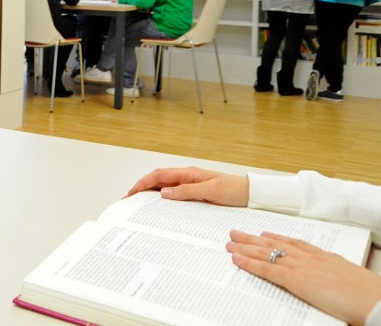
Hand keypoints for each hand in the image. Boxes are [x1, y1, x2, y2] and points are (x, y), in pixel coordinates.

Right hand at [126, 166, 247, 206]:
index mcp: (188, 174)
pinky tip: (160, 207)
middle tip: (129, 200)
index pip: (159, 175)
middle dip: (142, 188)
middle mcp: (187, 177)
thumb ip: (186, 191)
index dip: (142, 183)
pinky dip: (163, 199)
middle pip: (158, 180)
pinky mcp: (195, 193)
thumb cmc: (234, 190)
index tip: (131, 193)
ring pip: (165, 187)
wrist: (250, 194)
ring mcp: (190, 185)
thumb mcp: (210, 190)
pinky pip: (175, 195)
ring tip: (140, 205)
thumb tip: (163, 192)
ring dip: (151, 194)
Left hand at [227, 230, 380, 325]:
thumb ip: (336, 279)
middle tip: (237, 232)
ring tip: (230, 242)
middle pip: (276, 244)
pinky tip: (236, 259)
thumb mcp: (351, 280)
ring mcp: (302, 267)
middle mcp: (311, 258)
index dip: (277, 237)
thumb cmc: (368, 294)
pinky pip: (267, 269)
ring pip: (267, 253)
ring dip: (245, 247)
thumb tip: (332, 285)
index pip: (296, 244)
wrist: (374, 299)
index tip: (265, 233)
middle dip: (254, 238)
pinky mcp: (295, 280)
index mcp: (326, 258)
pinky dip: (249, 263)